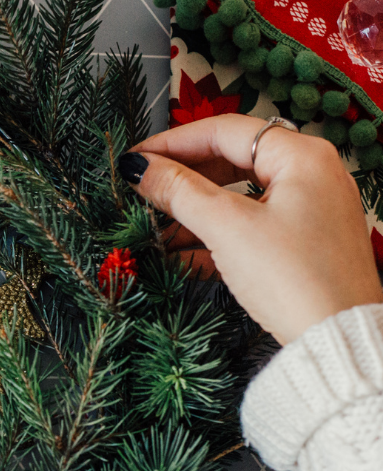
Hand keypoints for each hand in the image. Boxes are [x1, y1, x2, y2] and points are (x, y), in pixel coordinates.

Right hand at [122, 113, 382, 344]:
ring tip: (153, 226)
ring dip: (194, 211)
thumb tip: (139, 168)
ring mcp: (309, 211)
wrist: (335, 338)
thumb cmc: (293, 277)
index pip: (225, 131)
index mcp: (302, 156)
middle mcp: (311, 175)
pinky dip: (215, 235)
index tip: (136, 159)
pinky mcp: (303, 245)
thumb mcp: (226, 228)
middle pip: (232, 161)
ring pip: (239, 197)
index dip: (173, 143)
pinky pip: (250, 226)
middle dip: (183, 178)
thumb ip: (179, 192)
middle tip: (142, 190)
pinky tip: (179, 253)